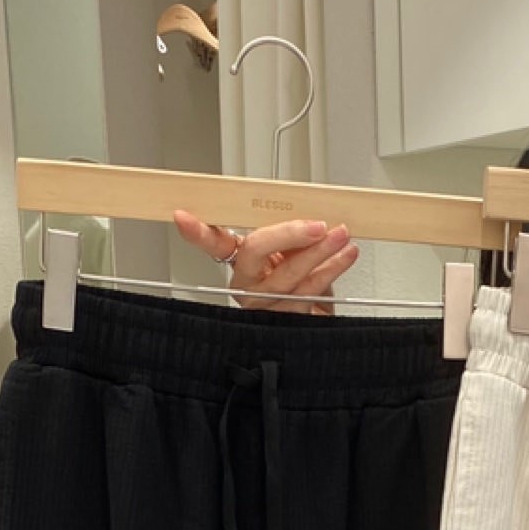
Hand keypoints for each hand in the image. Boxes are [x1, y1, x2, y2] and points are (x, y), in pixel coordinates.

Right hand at [173, 213, 357, 312]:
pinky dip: (332, 270)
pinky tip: (345, 256)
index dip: (198, 232)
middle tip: (317, 225)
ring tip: (342, 236)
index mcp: (241, 263)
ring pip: (290, 275)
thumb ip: (290, 233)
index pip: (214, 243)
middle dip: (289, 234)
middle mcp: (248, 285)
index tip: (182, 217)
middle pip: (256, 252)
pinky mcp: (287, 322)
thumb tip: (309, 207)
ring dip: (321, 253)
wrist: (315, 322)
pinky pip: (310, 293)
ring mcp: (266, 306)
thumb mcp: (290, 252)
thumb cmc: (298, 283)